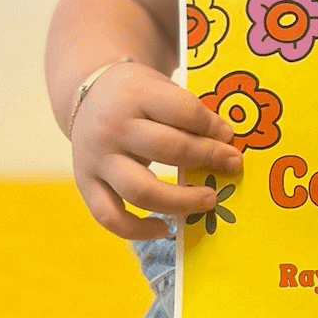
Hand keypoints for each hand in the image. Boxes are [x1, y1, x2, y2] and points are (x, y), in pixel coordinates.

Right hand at [70, 61, 243, 241]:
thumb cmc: (135, 95)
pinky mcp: (85, 184)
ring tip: (208, 200)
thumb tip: (226, 143)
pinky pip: (109, 216)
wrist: (84, 95)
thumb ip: (188, 112)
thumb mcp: (158, 87)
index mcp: (135, 95)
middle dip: (207, 158)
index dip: (211, 126)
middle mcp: (112, 128)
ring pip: (140, 191)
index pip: (182, 110)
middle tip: (232, 165)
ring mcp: (96, 159)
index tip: (229, 136)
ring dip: (181, 201)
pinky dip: (138, 230)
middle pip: (167, 149)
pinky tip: (164, 229)